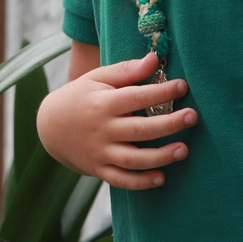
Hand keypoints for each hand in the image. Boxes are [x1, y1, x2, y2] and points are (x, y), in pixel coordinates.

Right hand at [35, 51, 197, 188]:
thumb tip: (155, 59)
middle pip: (140, 129)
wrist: (49, 126)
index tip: (183, 86)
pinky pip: (122, 180)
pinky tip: (161, 177)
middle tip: (193, 117)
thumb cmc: (80, 96)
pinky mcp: (99, 169)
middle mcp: (102, 129)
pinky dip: (141, 182)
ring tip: (184, 150)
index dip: (161, 91)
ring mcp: (100, 152)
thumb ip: (126, 70)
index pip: (136, 97)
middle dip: (169, 124)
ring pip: (134, 159)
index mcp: (103, 103)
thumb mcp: (97, 78)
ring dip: (160, 157)